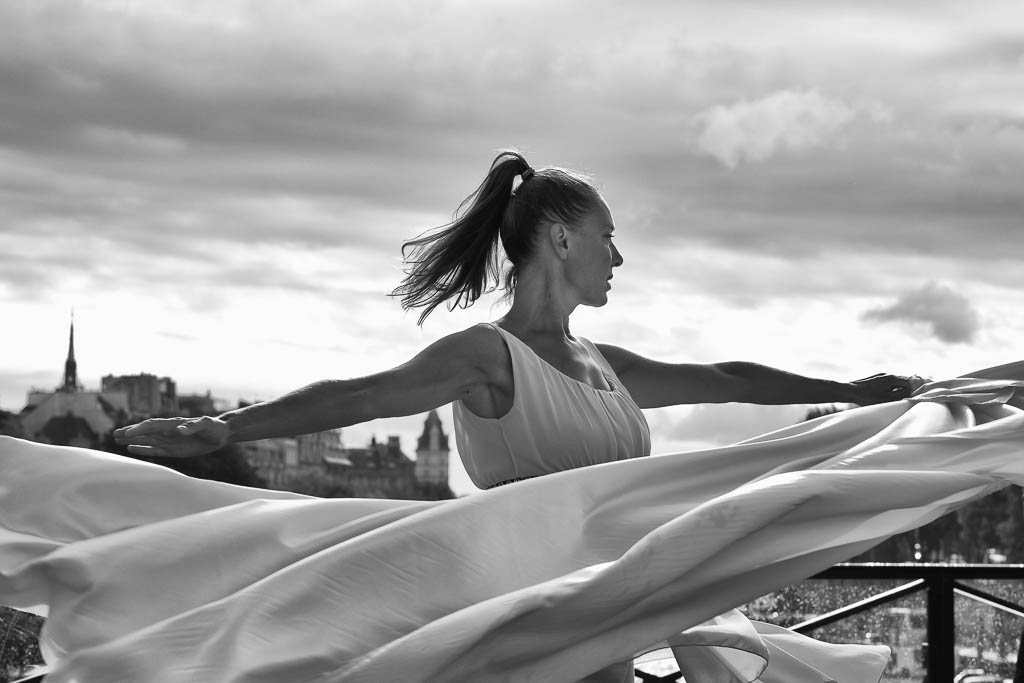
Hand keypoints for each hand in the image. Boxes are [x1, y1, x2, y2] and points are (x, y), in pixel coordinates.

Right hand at [113, 416, 230, 457]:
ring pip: (147, 440)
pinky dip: (143, 449)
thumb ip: (194, 426)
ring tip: (117, 440)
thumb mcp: (206, 425)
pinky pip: (154, 449)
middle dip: (130, 433)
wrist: (221, 434)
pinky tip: (131, 449)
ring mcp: (169, 440)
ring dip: (132, 440)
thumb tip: (181, 429)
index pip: (152, 426)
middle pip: (145, 432)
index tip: (127, 433)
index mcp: (174, 424)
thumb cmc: (214, 427)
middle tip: (114, 434)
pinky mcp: (173, 450)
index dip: (139, 429)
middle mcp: (168, 431)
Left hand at [848, 373, 919, 405]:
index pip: (908, 383)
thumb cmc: (869, 397)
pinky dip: (887, 387)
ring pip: (893, 381)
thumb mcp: (888, 399)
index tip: (905, 398)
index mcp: (892, 378)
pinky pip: (885, 382)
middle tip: (898, 398)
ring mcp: (879, 375)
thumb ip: (901, 394)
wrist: (850, 391)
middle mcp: (887, 374)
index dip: (909, 391)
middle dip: (902, 389)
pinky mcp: (873, 378)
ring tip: (889, 397)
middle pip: (901, 381)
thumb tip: (909, 390)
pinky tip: (881, 394)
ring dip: (894, 388)